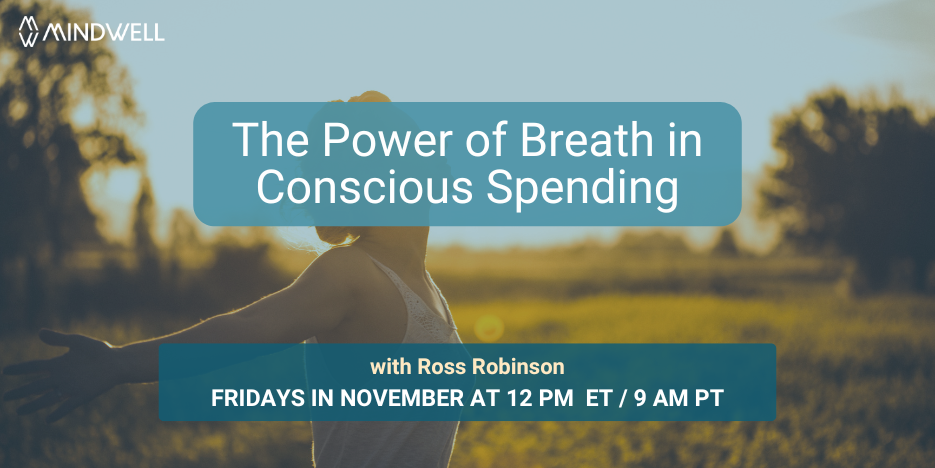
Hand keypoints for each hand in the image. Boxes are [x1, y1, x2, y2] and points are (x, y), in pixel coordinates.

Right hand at [3, 329, 122, 422]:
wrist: (118, 362)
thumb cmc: (99, 350)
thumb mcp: (77, 342)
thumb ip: (59, 339)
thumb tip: (39, 332)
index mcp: (59, 364)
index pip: (35, 367)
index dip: (20, 369)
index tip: (6, 371)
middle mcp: (61, 377)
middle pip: (36, 385)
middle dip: (21, 391)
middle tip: (6, 397)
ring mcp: (70, 387)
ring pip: (47, 398)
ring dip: (34, 404)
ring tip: (19, 411)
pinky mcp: (82, 395)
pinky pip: (67, 406)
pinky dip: (58, 412)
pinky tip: (47, 419)